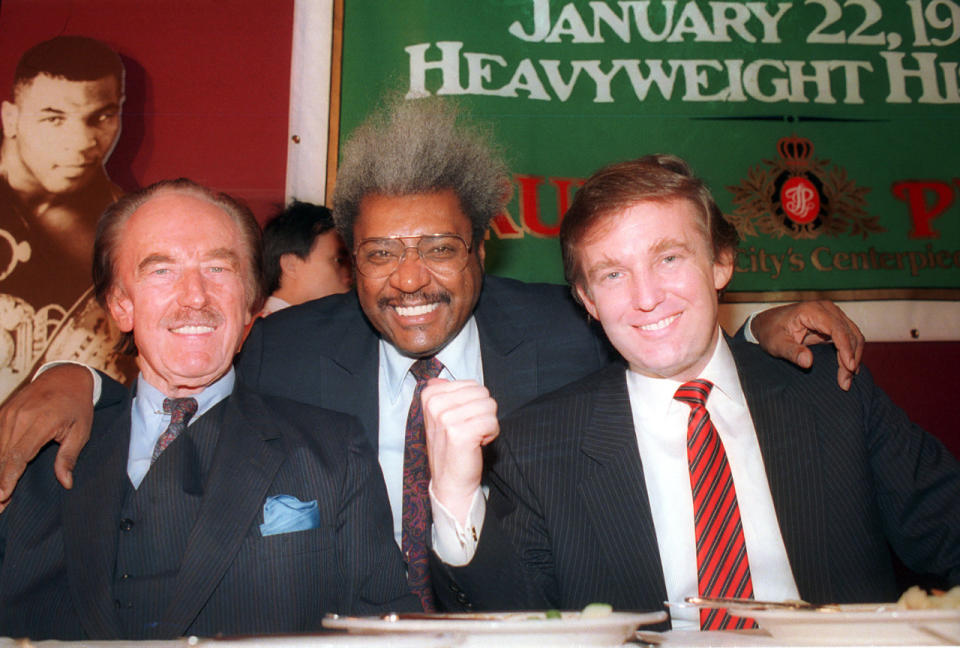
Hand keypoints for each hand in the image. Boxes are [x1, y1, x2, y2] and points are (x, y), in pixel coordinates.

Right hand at [0, 365, 95, 508]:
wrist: (65, 376)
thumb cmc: (77, 405)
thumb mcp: (81, 431)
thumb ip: (69, 457)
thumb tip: (66, 483)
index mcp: (40, 422)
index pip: (19, 455)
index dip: (8, 478)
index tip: (2, 496)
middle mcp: (19, 418)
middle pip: (3, 456)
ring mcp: (8, 414)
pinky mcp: (3, 412)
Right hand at [423, 379, 498, 524]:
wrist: (450, 481)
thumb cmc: (450, 448)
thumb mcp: (440, 417)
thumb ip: (442, 395)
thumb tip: (439, 379)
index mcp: (430, 396)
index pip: (472, 384)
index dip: (474, 403)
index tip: (462, 420)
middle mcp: (435, 405)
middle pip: (483, 393)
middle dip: (483, 412)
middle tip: (469, 430)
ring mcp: (446, 419)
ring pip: (489, 406)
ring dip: (487, 424)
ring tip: (473, 437)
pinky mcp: (460, 433)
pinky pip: (492, 422)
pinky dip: (491, 434)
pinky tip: (477, 444)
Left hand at [751, 300, 863, 390]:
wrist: (766, 324)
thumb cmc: (770, 332)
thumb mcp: (776, 344)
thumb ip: (791, 352)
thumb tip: (808, 362)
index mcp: (812, 310)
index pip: (837, 329)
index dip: (846, 348)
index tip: (849, 368)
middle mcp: (826, 309)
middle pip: (849, 333)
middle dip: (851, 358)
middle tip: (845, 382)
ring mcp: (832, 314)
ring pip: (853, 335)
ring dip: (854, 357)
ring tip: (847, 379)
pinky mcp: (834, 323)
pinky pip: (849, 338)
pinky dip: (851, 353)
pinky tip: (848, 369)